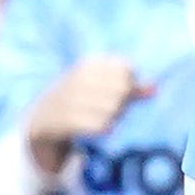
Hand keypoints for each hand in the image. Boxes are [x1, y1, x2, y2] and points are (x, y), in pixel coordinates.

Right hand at [26, 54, 143, 169]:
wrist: (40, 123)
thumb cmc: (80, 104)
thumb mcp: (103, 91)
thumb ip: (130, 89)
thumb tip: (155, 88)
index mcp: (89, 65)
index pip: (126, 68)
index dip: (129, 85)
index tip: (118, 94)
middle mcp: (78, 77)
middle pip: (121, 89)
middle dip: (121, 104)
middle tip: (110, 111)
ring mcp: (68, 98)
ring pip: (112, 108)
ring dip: (113, 118)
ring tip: (101, 120)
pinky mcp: (63, 120)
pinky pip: (99, 125)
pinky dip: (102, 129)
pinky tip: (98, 130)